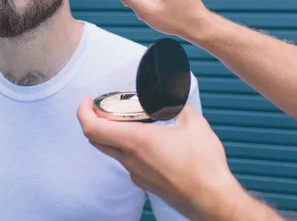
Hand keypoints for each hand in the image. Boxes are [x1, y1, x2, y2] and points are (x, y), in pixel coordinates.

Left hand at [77, 96, 242, 220]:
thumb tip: (172, 97)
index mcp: (136, 141)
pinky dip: (130, 147)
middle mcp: (130, 160)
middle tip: (105, 107)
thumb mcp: (193, 122)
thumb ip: (178, 105)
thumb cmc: (203, 165)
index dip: (83, 111)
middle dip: (95, 120)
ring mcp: (136, 174)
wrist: (212, 200)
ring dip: (114, 134)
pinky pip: (128, 162)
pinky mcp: (145, 183)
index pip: (92, 128)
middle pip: (97, 140)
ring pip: (113, 151)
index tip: (87, 100)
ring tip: (133, 120)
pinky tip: (150, 140)